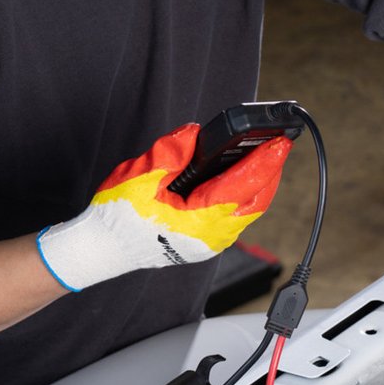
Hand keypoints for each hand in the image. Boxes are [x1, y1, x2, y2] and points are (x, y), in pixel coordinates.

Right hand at [37, 123, 290, 290]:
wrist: (104, 250)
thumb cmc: (117, 218)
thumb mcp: (140, 176)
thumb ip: (171, 152)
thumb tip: (196, 134)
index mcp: (199, 220)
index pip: (242, 186)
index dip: (263, 162)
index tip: (279, 143)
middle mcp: (213, 236)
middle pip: (255, 201)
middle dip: (269, 171)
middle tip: (279, 144)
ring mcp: (212, 242)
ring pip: (248, 211)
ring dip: (260, 183)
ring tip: (267, 156)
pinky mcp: (208, 241)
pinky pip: (237, 217)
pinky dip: (245, 195)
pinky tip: (244, 177)